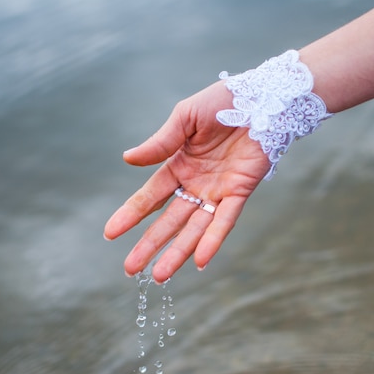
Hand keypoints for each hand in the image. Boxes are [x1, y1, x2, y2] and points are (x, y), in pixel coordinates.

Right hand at [103, 81, 269, 282]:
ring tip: (160, 276)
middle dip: (149, 244)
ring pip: (194, 228)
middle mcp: (195, 183)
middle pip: (168, 220)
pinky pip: (224, 220)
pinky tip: (199, 260)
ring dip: (177, 251)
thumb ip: (161, 142)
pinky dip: (212, 240)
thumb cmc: (224, 102)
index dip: (130, 214)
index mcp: (178, 164)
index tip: (110, 233)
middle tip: (131, 269)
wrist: (264, 98)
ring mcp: (217, 190)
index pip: (150, 196)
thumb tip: (127, 159)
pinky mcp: (240, 191)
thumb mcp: (185, 118)